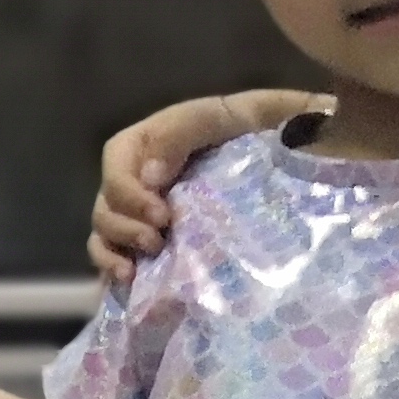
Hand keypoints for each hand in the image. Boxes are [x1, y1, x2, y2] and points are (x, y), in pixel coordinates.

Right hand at [90, 89, 329, 283]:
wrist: (292, 148)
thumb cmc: (258, 127)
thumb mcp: (224, 116)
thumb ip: (182, 136)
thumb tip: (149, 177)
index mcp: (150, 143)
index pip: (116, 163)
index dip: (127, 192)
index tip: (161, 214)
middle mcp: (141, 178)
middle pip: (107, 203)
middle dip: (123, 226)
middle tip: (157, 241)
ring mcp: (145, 211)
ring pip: (105, 231)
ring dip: (113, 250)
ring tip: (135, 270)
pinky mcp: (157, 238)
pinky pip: (118, 254)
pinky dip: (112, 268)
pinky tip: (127, 283)